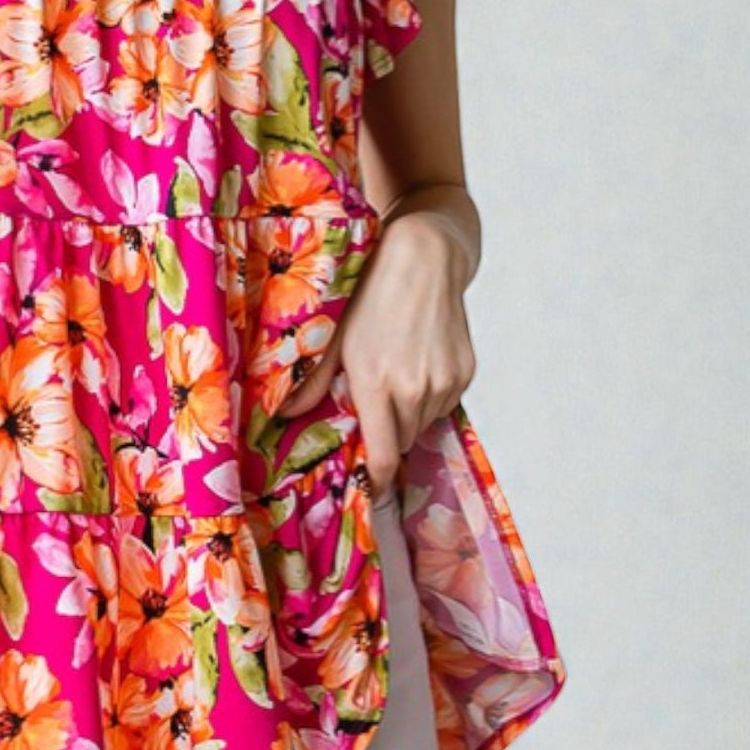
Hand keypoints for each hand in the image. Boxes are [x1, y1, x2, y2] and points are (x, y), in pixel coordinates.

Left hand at [277, 213, 475, 504]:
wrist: (425, 257)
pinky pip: (444, 404)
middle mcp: (415, 389)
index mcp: (377, 383)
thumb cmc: (371, 292)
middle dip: (387, 433)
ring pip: (424, 423)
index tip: (370, 491)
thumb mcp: (334, 336)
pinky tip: (416, 363)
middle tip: (372, 405)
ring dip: (408, 414)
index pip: (384, 456)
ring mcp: (444, 382)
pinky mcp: (465, 373)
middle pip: (402, 441)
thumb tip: (284, 415)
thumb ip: (313, 381)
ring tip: (394, 374)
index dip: (377, 480)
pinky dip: (429, 396)